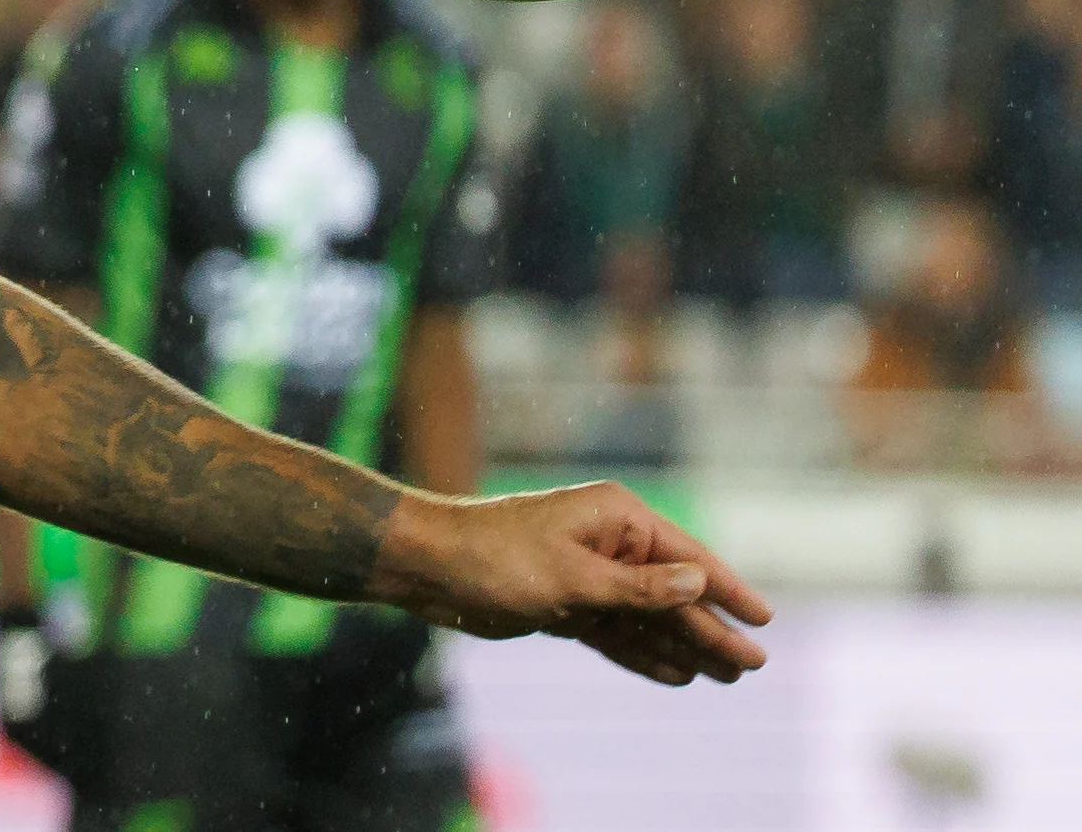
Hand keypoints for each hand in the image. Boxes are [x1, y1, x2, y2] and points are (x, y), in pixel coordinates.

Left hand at [374, 482, 771, 685]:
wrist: (429, 569)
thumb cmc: (495, 558)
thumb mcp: (571, 577)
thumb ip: (636, 588)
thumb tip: (698, 581)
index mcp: (616, 517)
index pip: (687, 557)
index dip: (728, 590)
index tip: (764, 618)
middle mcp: (608, 541)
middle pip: (672, 593)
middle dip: (711, 629)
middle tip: (754, 666)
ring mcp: (587, 574)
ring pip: (646, 617)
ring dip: (683, 646)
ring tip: (726, 676)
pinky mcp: (565, 603)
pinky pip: (615, 632)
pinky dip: (642, 653)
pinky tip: (675, 675)